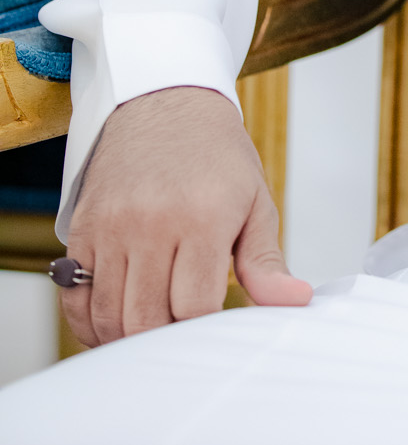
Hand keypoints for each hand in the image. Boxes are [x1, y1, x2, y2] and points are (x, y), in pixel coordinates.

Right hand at [62, 85, 311, 346]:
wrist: (165, 102)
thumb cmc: (216, 156)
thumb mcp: (254, 202)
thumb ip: (266, 262)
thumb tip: (294, 302)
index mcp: (203, 218)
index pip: (195, 308)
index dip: (204, 332)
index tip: (216, 328)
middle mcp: (151, 223)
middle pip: (147, 320)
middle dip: (166, 342)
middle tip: (185, 335)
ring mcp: (111, 227)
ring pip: (109, 316)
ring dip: (129, 338)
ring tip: (155, 330)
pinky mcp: (82, 229)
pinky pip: (75, 299)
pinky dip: (91, 324)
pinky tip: (117, 322)